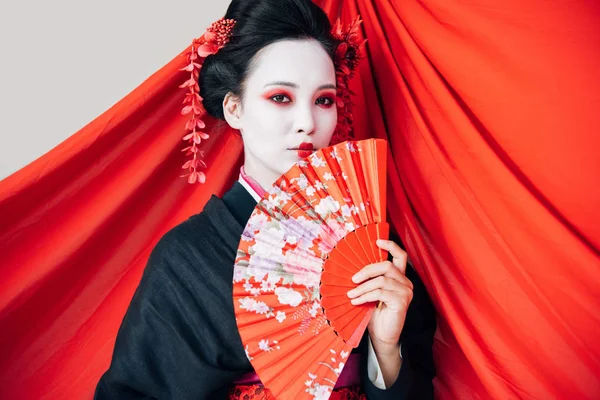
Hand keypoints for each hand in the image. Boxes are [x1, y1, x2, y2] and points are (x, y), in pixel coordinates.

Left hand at [347, 239, 412, 363]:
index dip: (390, 246)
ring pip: (381, 280)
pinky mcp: (401, 302)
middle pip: (387, 266)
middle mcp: (406, 283)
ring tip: (351, 294)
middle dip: (367, 270)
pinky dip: (365, 296)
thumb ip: (369, 279)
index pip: (401, 256)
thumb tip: (353, 268)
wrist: (382, 336)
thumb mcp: (371, 292)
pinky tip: (356, 301)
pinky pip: (380, 293)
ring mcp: (405, 292)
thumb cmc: (375, 313)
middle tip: (353, 279)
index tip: (377, 241)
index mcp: (399, 278)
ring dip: (362, 287)